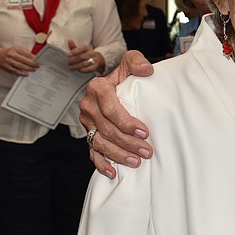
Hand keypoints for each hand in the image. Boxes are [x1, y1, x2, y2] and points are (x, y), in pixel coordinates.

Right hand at [0, 45, 38, 75]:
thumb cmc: (10, 52)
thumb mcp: (17, 48)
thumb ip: (25, 51)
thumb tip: (34, 56)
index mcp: (15, 49)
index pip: (25, 53)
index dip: (32, 57)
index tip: (38, 60)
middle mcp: (11, 55)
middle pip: (23, 60)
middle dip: (32, 63)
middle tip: (38, 66)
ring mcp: (9, 62)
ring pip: (20, 66)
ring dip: (28, 69)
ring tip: (34, 69)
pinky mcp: (7, 68)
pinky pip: (15, 71)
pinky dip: (21, 73)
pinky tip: (27, 74)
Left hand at [67, 39, 104, 73]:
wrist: (97, 59)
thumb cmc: (85, 54)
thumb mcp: (80, 49)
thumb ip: (74, 46)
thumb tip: (69, 40)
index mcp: (87, 48)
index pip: (82, 48)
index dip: (75, 51)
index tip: (69, 55)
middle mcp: (92, 53)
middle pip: (82, 56)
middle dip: (74, 60)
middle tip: (69, 62)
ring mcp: (94, 60)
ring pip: (85, 63)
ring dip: (77, 66)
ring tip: (71, 67)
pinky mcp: (95, 66)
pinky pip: (90, 69)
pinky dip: (83, 70)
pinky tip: (78, 70)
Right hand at [79, 50, 154, 177]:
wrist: (114, 84)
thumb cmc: (125, 74)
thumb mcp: (130, 62)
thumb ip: (137, 62)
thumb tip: (147, 70)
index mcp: (97, 88)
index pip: (110, 109)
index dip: (127, 123)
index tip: (145, 132)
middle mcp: (88, 106)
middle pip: (107, 129)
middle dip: (127, 142)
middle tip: (147, 151)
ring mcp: (87, 123)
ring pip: (100, 142)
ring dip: (118, 155)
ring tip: (137, 162)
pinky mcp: (88, 134)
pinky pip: (92, 151)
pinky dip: (101, 163)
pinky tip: (113, 172)